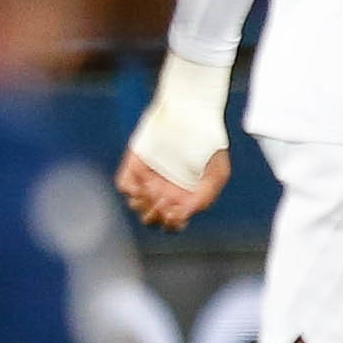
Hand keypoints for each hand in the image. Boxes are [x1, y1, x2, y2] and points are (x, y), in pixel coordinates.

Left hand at [114, 143, 232, 229]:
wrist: (193, 117)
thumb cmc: (209, 147)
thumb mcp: (217, 174)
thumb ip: (205, 198)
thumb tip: (185, 215)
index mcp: (184, 198)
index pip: (173, 224)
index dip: (173, 225)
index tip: (176, 214)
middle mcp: (164, 191)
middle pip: (153, 220)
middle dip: (156, 218)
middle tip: (164, 204)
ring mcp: (147, 179)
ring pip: (137, 206)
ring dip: (144, 206)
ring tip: (155, 194)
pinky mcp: (135, 165)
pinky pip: (125, 186)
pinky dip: (132, 191)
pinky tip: (143, 186)